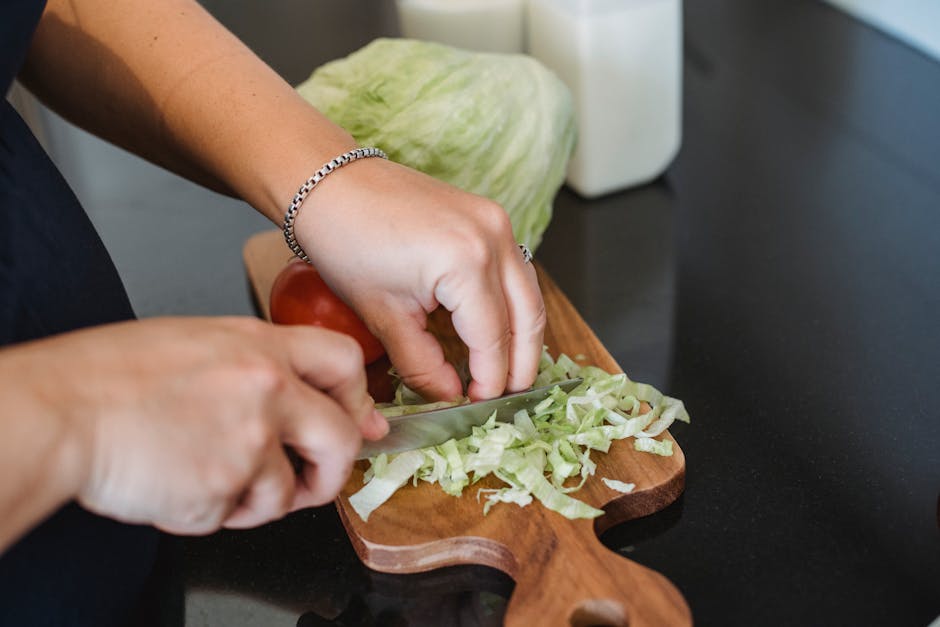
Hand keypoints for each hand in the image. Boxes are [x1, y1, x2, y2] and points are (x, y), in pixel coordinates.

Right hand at [34, 317, 384, 533]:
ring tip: (215, 482)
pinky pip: (238, 515)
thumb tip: (307, 395)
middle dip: (332, 471)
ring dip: (258, 500)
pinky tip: (182, 486)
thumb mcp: (198, 343)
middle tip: (311, 481)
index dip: (356, 398)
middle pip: (342, 439)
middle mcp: (266, 390)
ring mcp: (247, 442)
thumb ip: (261, 366)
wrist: (61, 412)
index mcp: (260, 346)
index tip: (352, 421)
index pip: (345, 362)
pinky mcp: (222, 489)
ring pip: (287, 492)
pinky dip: (216, 512)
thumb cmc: (112, 375)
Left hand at [295, 158, 546, 401]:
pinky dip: (512, 303)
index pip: (493, 338)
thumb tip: (451, 393)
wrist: (330, 184)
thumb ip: (422, 363)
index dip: (490, 378)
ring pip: (529, 292)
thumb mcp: (383, 316)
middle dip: (521, 362)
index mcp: (466, 263)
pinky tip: (497, 328)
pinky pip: (514, 268)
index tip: (479, 405)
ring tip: (508, 369)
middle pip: (527, 316)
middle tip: (508, 395)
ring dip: (523, 334)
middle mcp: (493, 237)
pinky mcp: (489, 214)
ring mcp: (496, 220)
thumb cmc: (346, 242)